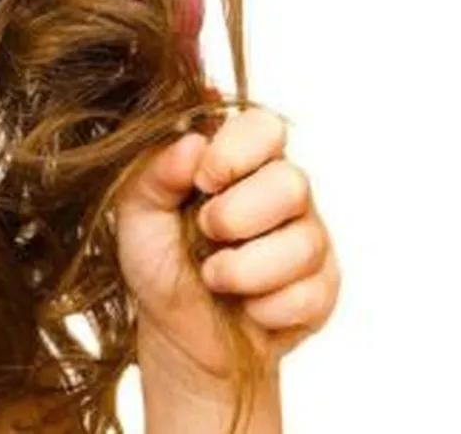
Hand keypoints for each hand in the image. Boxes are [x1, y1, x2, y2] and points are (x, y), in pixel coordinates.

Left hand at [114, 108, 339, 395]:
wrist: (177, 333)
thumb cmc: (160, 263)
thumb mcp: (138, 214)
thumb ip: (155, 174)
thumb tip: (191, 142)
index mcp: (240, 162)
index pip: (264, 127)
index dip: (236, 151)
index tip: (203, 180)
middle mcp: (282, 193)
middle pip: (292, 183)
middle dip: (237, 216)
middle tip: (206, 232)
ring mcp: (308, 239)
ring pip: (303, 244)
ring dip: (243, 270)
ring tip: (214, 276)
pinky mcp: (322, 288)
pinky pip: (308, 295)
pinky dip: (263, 308)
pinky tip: (246, 307)